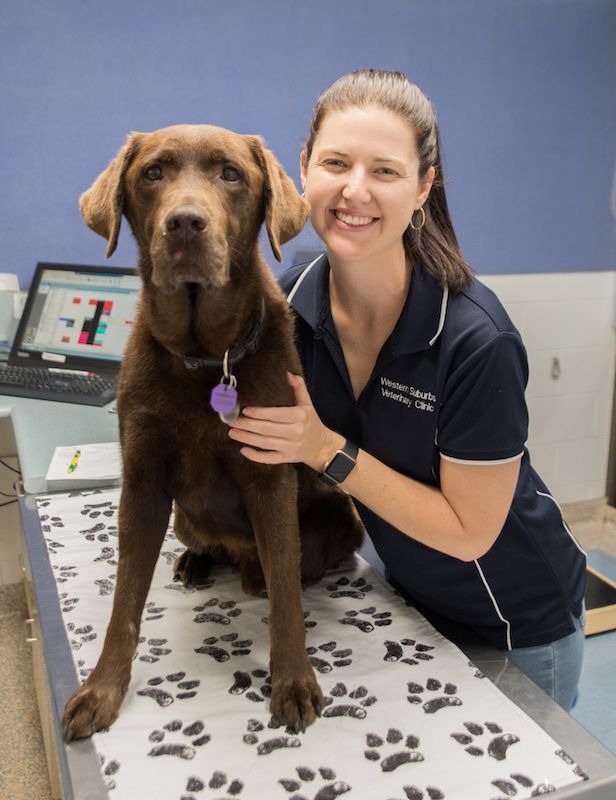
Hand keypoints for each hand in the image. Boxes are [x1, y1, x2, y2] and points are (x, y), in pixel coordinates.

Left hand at [228, 372, 342, 469]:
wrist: (322, 446)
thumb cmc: (311, 422)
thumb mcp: (308, 403)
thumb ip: (298, 387)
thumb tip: (288, 373)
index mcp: (299, 416)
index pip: (276, 414)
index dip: (259, 413)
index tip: (245, 410)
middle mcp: (295, 432)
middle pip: (267, 429)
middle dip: (247, 425)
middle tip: (232, 421)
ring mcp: (290, 447)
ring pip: (264, 443)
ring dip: (246, 438)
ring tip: (232, 432)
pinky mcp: (286, 458)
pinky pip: (269, 459)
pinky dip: (255, 456)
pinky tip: (243, 450)